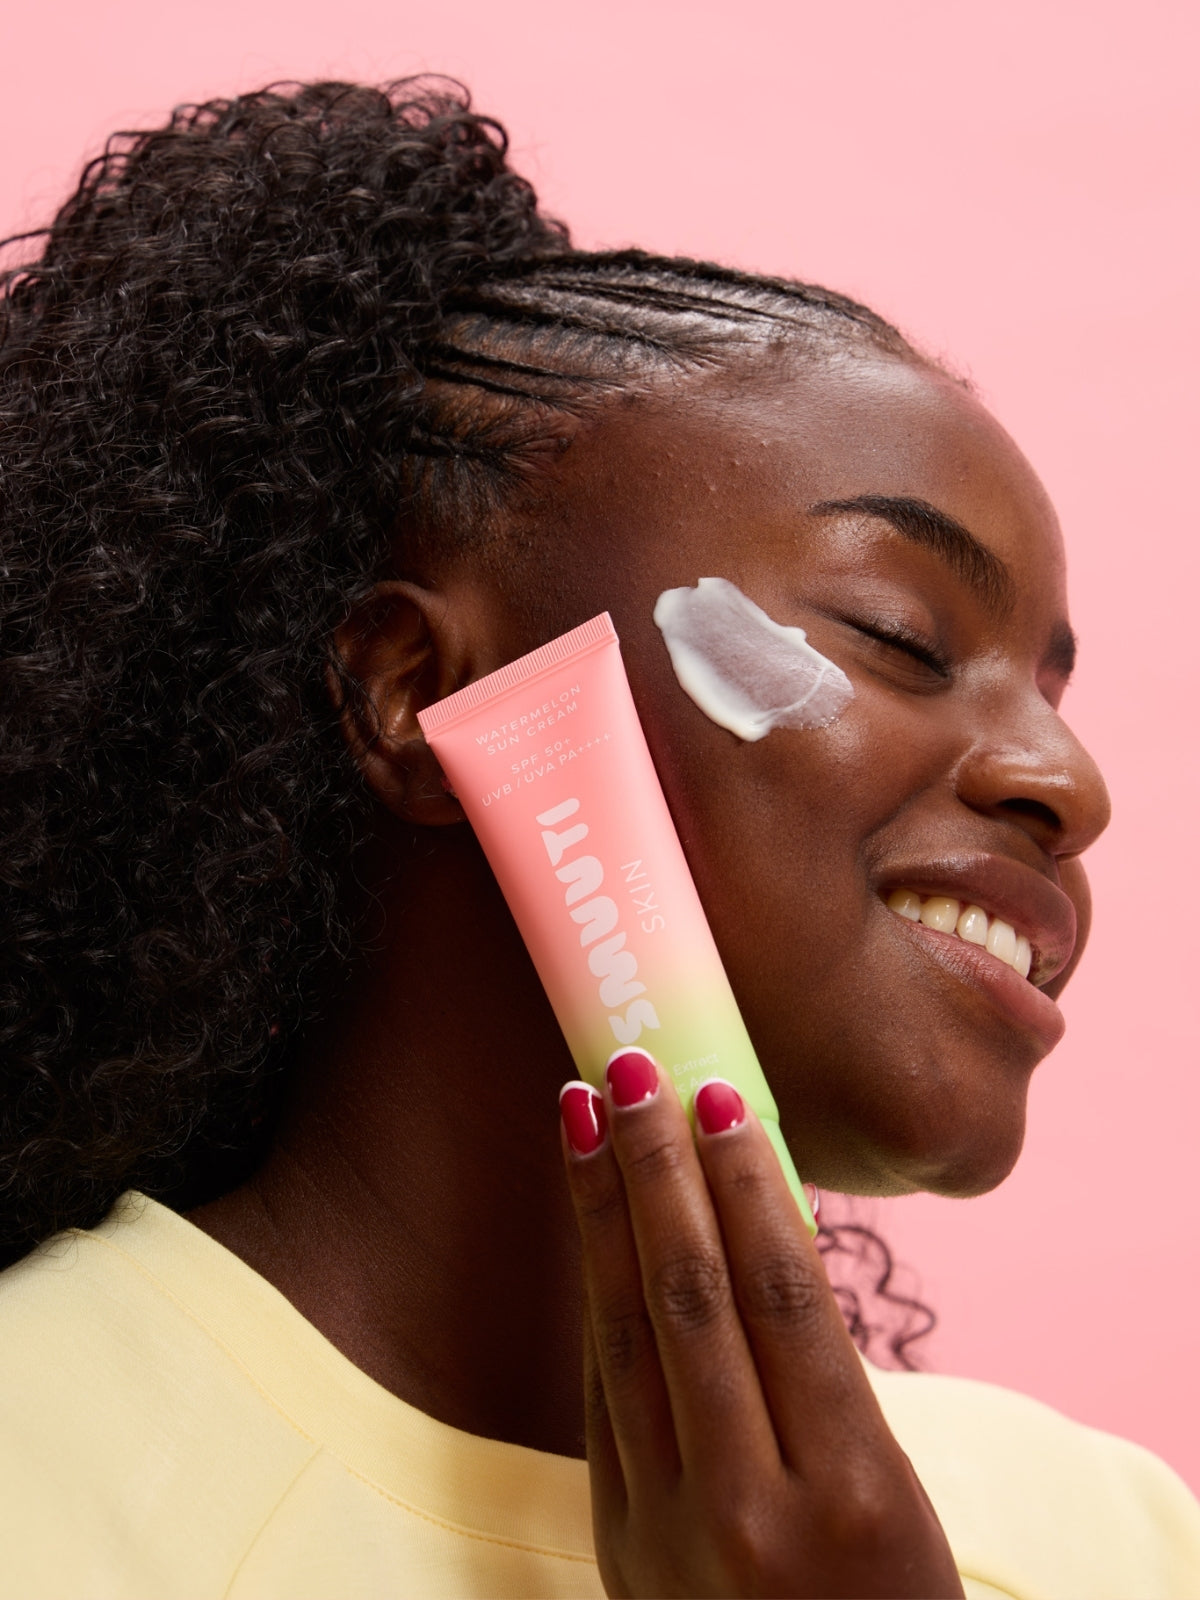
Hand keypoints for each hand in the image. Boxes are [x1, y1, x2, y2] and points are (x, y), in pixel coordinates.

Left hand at [559, 1052, 963, 1598]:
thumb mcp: (893, 1491)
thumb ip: (822, 1377)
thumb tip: (759, 1232)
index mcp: (850, 1489)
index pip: (783, 1298)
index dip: (745, 1185)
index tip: (717, 1097)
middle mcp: (752, 1508)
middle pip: (690, 1298)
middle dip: (655, 1171)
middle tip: (632, 1071)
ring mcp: (670, 1530)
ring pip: (626, 1334)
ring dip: (601, 1213)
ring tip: (585, 1120)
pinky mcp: (618, 1542)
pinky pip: (605, 1395)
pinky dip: (598, 1297)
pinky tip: (590, 1226)